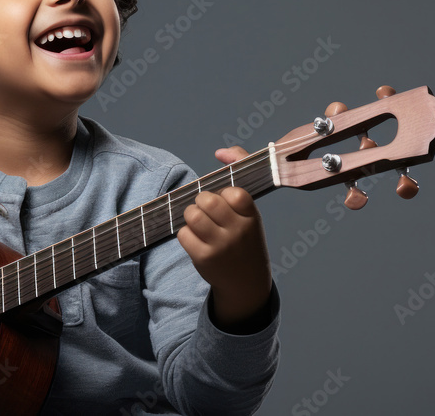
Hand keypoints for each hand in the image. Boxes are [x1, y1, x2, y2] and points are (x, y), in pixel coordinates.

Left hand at [176, 147, 272, 327]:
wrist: (246, 282)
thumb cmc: (245, 238)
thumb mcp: (249, 210)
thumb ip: (240, 171)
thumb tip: (220, 151)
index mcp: (251, 216)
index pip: (233, 192)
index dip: (223, 194)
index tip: (225, 203)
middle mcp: (238, 231)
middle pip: (206, 201)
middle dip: (201, 201)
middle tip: (205, 210)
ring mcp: (221, 246)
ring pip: (192, 215)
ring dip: (190, 215)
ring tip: (198, 222)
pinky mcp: (203, 258)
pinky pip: (183, 233)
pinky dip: (185, 233)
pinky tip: (195, 238)